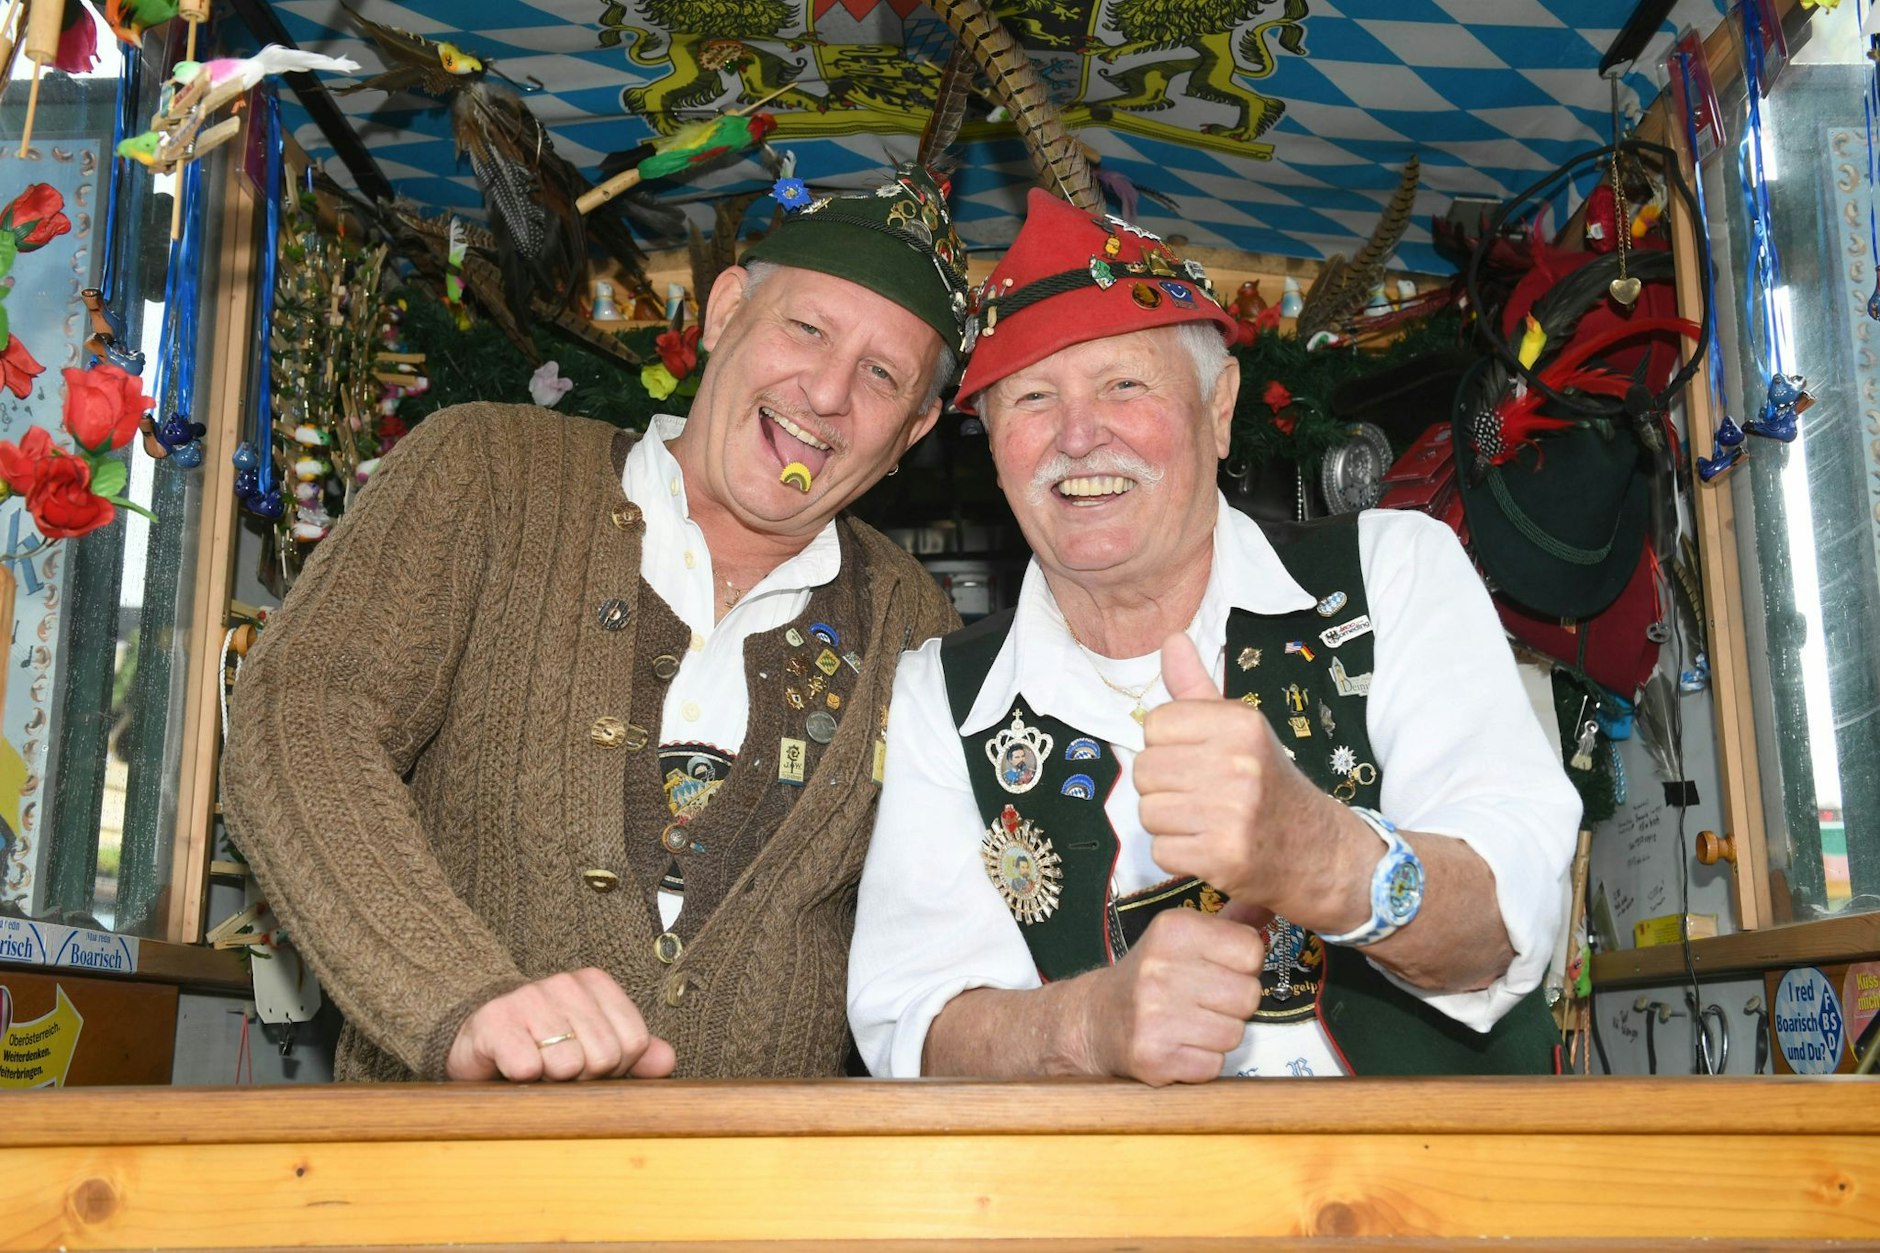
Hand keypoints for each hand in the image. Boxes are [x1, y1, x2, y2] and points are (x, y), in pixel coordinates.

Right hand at [445, 968, 675, 1081]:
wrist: (481, 1039)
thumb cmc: (546, 1045)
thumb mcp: (596, 1045)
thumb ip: (637, 1052)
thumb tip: (667, 1060)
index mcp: (597, 983)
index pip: (634, 1042)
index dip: (616, 1068)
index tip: (590, 1064)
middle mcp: (565, 983)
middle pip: (605, 1056)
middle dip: (585, 1077)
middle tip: (560, 1069)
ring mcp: (529, 998)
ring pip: (568, 1064)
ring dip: (552, 1080)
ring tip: (538, 1067)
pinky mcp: (495, 1022)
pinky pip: (527, 1067)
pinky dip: (523, 1078)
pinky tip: (513, 1069)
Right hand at [1078, 907, 1264, 1084]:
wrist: (1096, 1018)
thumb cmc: (1150, 977)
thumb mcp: (1180, 936)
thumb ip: (1227, 925)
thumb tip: (1268, 905)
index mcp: (1174, 929)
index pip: (1252, 951)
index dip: (1244, 967)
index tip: (1219, 971)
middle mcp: (1161, 967)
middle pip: (1249, 996)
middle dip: (1234, 1005)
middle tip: (1203, 1002)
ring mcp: (1155, 1014)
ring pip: (1234, 1034)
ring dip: (1218, 1035)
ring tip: (1189, 1024)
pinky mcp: (1154, 1056)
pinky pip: (1213, 1065)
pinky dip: (1201, 1062)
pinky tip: (1178, 1046)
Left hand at [1136, 632, 1316, 900]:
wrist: (1317, 849)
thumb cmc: (1267, 781)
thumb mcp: (1240, 728)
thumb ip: (1196, 687)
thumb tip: (1171, 639)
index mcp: (1241, 723)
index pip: (1155, 723)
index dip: (1168, 744)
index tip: (1198, 757)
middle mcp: (1238, 763)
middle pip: (1144, 769)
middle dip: (1164, 786)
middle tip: (1202, 795)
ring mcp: (1231, 812)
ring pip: (1148, 811)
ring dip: (1169, 822)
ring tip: (1205, 820)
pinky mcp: (1222, 857)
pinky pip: (1161, 850)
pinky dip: (1178, 855)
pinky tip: (1208, 847)